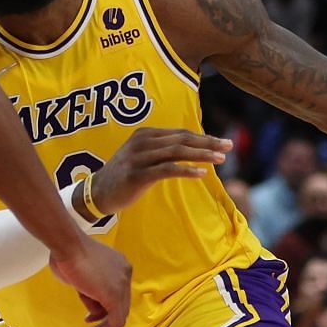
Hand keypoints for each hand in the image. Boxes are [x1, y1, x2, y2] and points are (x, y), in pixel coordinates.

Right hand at [49, 238, 132, 326]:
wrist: (67, 244)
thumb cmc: (66, 252)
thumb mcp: (80, 274)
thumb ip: (88, 289)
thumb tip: (91, 302)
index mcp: (119, 266)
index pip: (116, 294)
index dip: (103, 309)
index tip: (88, 318)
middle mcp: (125, 274)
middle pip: (119, 306)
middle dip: (103, 322)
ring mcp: (121, 285)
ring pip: (118, 316)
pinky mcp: (114, 297)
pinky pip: (115, 322)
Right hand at [85, 129, 230, 214]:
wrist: (97, 193)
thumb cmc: (123, 177)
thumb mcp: (141, 157)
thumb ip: (161, 150)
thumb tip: (190, 150)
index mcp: (145, 135)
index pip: (180, 133)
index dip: (203, 137)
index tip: (222, 142)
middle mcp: (143, 142)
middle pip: (182, 140)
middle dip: (208, 143)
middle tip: (229, 147)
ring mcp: (139, 158)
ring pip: (177, 152)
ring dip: (202, 155)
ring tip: (221, 159)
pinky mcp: (138, 174)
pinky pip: (167, 170)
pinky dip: (186, 170)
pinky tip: (202, 173)